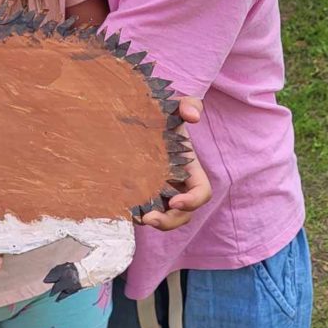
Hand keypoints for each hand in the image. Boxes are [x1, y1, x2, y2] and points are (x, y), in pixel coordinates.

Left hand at [142, 97, 211, 230]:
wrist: (134, 118)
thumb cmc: (158, 113)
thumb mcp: (173, 106)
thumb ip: (188, 103)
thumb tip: (193, 116)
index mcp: (190, 169)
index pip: (202, 193)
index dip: (193, 201)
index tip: (176, 201)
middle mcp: (178, 185)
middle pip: (184, 214)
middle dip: (170, 221)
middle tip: (150, 218)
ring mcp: (160, 192)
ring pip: (165, 217)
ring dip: (155, 223)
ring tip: (137, 218)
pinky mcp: (142, 194)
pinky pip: (144, 212)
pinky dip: (138, 217)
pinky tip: (125, 212)